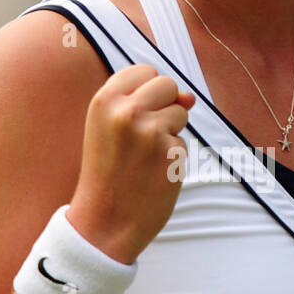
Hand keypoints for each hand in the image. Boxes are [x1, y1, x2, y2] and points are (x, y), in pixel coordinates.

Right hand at [66, 64, 195, 263]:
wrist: (103, 223)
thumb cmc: (107, 173)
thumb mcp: (109, 129)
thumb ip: (143, 103)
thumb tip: (189, 97)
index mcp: (104, 100)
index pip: (144, 70)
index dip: (147, 92)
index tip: (134, 116)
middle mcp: (127, 111)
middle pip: (167, 85)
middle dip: (163, 107)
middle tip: (140, 139)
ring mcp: (152, 132)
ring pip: (180, 113)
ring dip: (169, 133)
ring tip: (142, 158)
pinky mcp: (172, 153)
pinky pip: (182, 143)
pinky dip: (172, 159)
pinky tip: (151, 175)